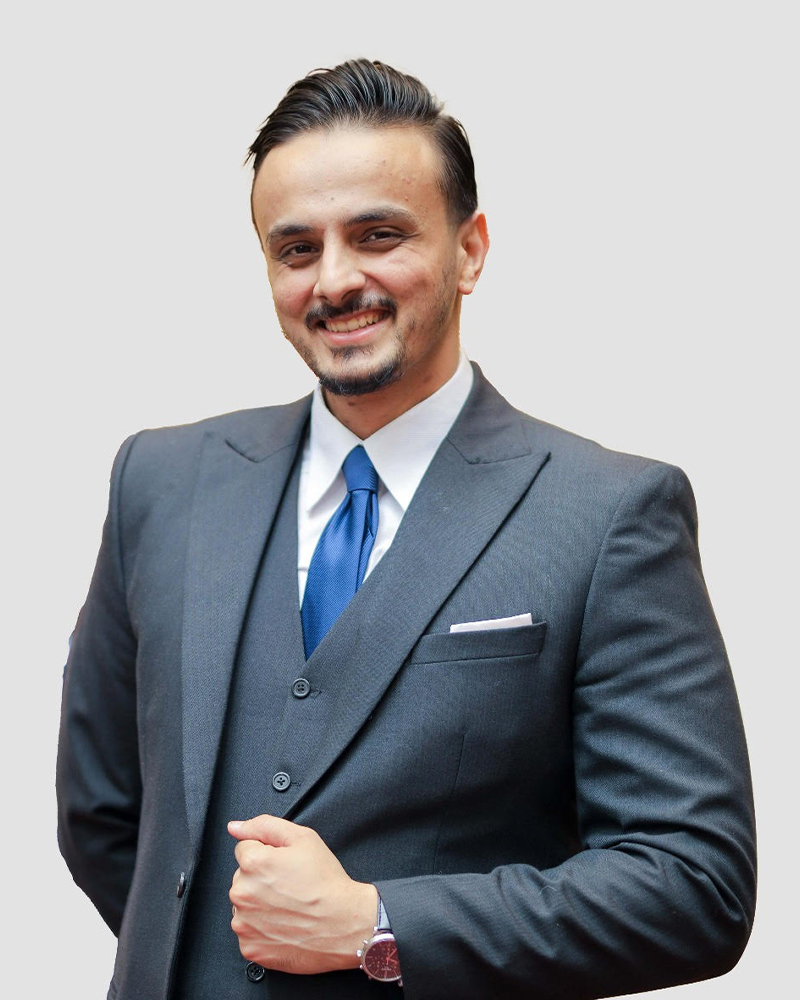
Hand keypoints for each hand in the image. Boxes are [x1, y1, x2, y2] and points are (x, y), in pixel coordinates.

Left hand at [228, 814, 377, 974]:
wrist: (344, 924)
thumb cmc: (326, 883)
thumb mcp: (303, 838)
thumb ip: (265, 825)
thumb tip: (236, 827)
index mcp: (253, 863)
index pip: (244, 849)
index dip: (267, 854)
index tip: (284, 865)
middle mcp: (242, 894)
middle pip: (242, 877)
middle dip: (261, 878)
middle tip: (289, 886)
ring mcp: (244, 924)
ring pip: (245, 905)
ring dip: (259, 904)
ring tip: (288, 906)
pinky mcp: (250, 948)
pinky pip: (249, 932)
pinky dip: (262, 929)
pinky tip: (284, 924)